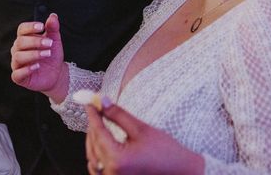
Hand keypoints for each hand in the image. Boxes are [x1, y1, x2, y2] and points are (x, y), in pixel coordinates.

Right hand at [11, 13, 66, 99]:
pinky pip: (17, 73)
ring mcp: (17, 64)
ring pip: (18, 56)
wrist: (56, 73)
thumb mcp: (55, 40)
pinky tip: (37, 66)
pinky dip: (27, 69)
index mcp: (25, 38)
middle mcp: (18, 50)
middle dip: (35, 41)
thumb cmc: (51, 54)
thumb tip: (53, 16)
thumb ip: (53, 28)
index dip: (30, 27)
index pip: (22, 29)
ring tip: (47, 54)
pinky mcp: (18, 77)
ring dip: (33, 54)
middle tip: (49, 43)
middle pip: (20, 42)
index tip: (42, 27)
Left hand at [85, 99, 202, 174]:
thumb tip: (102, 102)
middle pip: (93, 145)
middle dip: (93, 126)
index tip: (90, 103)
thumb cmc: (166, 152)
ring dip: (94, 140)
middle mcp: (111, 173)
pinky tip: (101, 143)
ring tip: (98, 123)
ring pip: (93, 157)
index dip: (93, 115)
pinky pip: (98, 168)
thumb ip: (118, 115)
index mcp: (118, 160)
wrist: (181, 171)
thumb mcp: (141, 129)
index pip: (98, 132)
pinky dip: (97, 154)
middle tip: (95, 110)